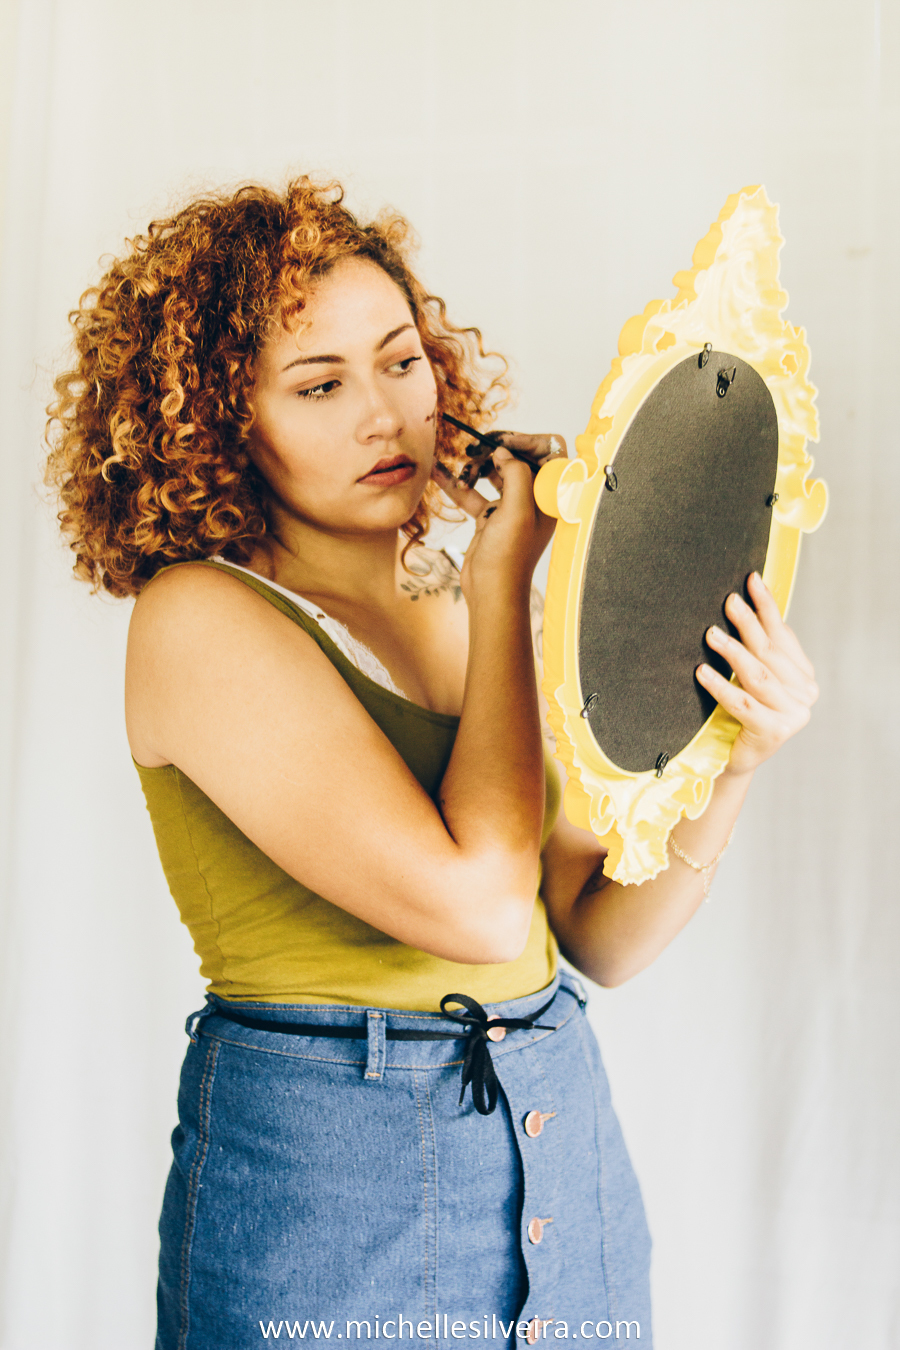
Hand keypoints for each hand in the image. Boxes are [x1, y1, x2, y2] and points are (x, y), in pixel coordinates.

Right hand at [432, 432, 565, 599]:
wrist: (490, 590)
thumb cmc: (509, 555)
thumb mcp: (517, 509)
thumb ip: (516, 473)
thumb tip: (504, 451)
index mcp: (550, 495)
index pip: (550, 451)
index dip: (528, 441)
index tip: (502, 442)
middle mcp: (534, 498)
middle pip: (519, 458)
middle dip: (497, 450)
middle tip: (476, 449)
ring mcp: (511, 507)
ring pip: (495, 472)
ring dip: (477, 466)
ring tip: (463, 469)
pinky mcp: (490, 517)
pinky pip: (475, 492)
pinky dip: (458, 483)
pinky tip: (439, 472)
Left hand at [696, 571, 818, 777]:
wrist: (733, 757)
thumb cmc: (740, 712)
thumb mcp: (751, 675)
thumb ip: (758, 647)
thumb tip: (744, 600)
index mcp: (803, 675)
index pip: (782, 634)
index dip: (767, 606)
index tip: (751, 580)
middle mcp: (804, 693)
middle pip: (770, 652)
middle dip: (748, 624)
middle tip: (728, 602)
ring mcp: (793, 715)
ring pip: (758, 676)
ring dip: (733, 652)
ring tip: (711, 634)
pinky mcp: (774, 733)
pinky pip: (742, 704)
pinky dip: (720, 687)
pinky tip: (701, 672)